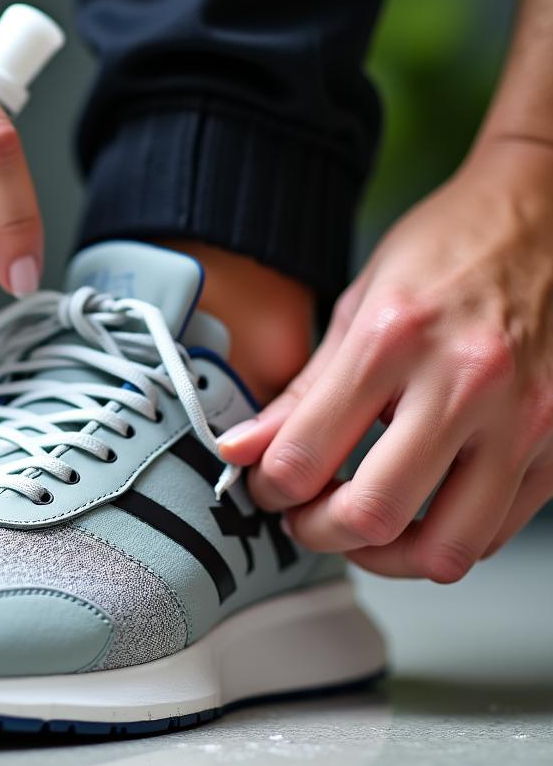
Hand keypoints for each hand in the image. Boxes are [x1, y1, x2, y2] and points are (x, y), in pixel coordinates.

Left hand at [219, 138, 552, 581]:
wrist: (549, 210)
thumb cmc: (451, 247)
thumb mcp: (358, 305)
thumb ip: (300, 391)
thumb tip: (243, 449)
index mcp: (394, 338)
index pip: (304, 456)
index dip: (267, 489)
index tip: (265, 487)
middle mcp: (465, 382)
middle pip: (372, 517)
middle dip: (317, 533)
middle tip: (304, 517)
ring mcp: (525, 418)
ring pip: (444, 549)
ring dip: (384, 555)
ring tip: (360, 525)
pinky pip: (493, 532)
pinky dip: (443, 538)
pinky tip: (419, 507)